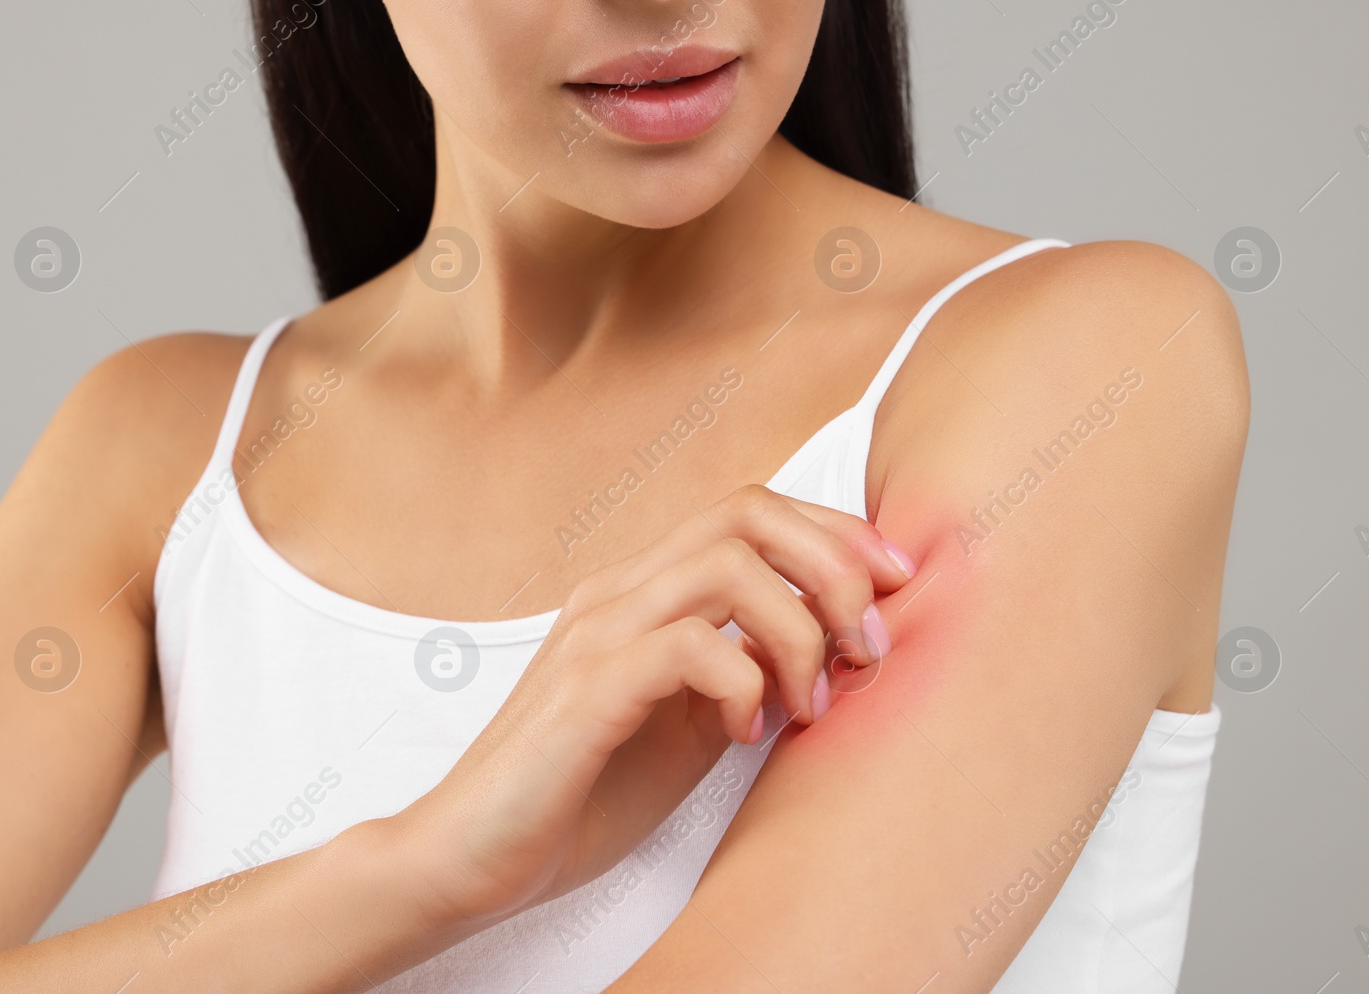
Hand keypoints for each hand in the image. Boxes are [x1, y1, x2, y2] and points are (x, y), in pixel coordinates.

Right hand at [384, 484, 914, 930]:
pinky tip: (746, 734)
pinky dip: (744, 684)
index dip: (837, 533)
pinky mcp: (586, 691)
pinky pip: (690, 647)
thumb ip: (746, 673)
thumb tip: (835, 651)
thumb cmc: (582, 791)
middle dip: (835, 566)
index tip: (894, 587)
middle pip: (747, 512)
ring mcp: (598, 635)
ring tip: (810, 704)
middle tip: (867, 644)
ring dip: (799, 631)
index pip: (751, 512)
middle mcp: (620, 593)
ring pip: (727, 568)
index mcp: (646, 591)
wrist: (474, 855)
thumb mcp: (689, 722)